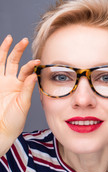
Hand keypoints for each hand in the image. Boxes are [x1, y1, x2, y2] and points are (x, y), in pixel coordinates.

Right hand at [0, 35, 39, 155]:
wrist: (0, 130)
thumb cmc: (14, 121)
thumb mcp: (23, 104)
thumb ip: (27, 89)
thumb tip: (34, 75)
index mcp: (21, 87)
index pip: (27, 71)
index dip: (31, 64)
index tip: (38, 60)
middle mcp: (11, 82)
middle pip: (14, 62)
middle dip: (18, 50)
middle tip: (24, 40)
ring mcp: (0, 82)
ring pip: (2, 62)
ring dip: (6, 50)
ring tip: (11, 39)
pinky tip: (2, 48)